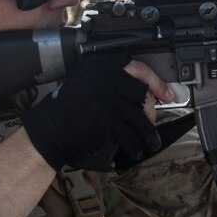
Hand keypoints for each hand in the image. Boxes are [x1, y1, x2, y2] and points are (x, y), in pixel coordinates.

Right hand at [21, 55, 171, 170]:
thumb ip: (111, 80)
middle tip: (151, 123)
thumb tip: (142, 90)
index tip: (167, 94)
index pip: (139, 68)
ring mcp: (108, 100)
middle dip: (151, 112)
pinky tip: (136, 150)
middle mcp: (106, 79)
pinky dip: (136, 145)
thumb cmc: (67, 109)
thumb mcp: (87, 82)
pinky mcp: (108, 121)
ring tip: (150, 143)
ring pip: (140, 117)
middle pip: (142, 95)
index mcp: (102, 65)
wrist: (49, 130)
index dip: (157, 83)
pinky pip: (131, 134)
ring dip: (148, 134)